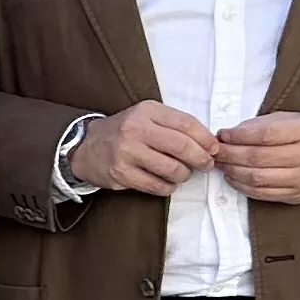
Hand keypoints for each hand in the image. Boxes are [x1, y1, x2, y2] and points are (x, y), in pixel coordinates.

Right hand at [74, 100, 216, 195]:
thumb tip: (208, 143)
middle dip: (201, 158)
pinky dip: (168, 187)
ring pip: (172, 169)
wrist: (86, 147)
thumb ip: (174, 124)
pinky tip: (167, 183)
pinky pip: (156, 186)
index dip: (205, 139)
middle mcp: (135, 130)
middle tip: (206, 164)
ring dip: (184, 175)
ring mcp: (127, 153)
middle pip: (182, 146)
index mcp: (146, 112)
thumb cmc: (124, 132)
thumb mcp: (146, 116)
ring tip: (182, 173)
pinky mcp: (121, 174)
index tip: (213, 148)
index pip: (186, 124)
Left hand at [215, 111, 299, 203]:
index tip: (223, 134)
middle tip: (215, 151)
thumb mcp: (297, 119)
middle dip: (230, 154)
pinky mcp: (298, 196)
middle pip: (258, 158)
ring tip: (221, 164)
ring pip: (258, 178)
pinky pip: (264, 194)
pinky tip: (233, 178)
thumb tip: (232, 134)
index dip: (239, 136)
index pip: (266, 134)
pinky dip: (243, 186)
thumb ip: (266, 124)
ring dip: (232, 171)